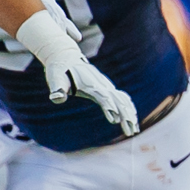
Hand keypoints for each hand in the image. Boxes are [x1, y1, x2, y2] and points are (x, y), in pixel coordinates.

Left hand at [15, 7, 138, 133]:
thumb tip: (57, 97)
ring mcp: (105, 85)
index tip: (115, 119)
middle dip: (125, 115)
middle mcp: (101, 85)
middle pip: (117, 100)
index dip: (109, 106)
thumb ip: (57, 88)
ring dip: (130, 114)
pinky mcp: (106, 88)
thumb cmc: (59, 71)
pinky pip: (121, 98)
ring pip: (122, 100)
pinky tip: (133, 118)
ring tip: (134, 130)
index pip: (103, 96)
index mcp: (90, 84)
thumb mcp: (55, 78)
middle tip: (131, 131)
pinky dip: (128, 107)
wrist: (65, 57)